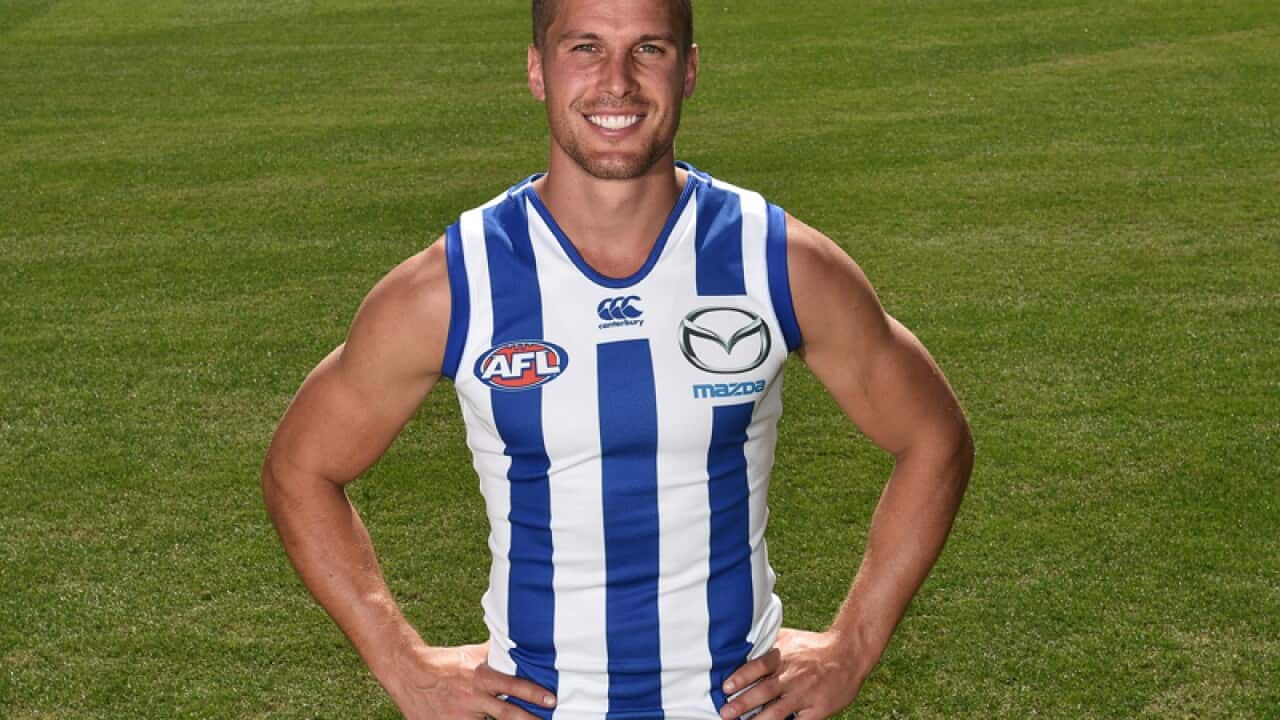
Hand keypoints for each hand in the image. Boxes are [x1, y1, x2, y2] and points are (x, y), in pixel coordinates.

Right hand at [383, 641, 556, 718]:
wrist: (408, 673)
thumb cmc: (444, 663)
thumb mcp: (471, 654)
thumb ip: (494, 654)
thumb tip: (517, 643)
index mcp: (480, 677)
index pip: (513, 685)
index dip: (534, 693)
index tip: (551, 700)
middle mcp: (472, 698)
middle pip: (508, 714)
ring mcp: (460, 717)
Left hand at [719, 628, 865, 719]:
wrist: (848, 653)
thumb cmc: (813, 646)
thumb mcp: (788, 638)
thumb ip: (766, 644)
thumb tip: (739, 646)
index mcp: (783, 657)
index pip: (758, 666)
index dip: (741, 677)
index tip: (726, 688)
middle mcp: (793, 676)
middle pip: (765, 691)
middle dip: (743, 703)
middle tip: (726, 713)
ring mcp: (805, 694)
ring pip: (778, 711)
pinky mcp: (818, 709)